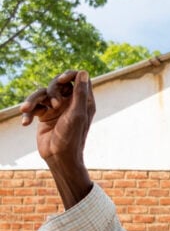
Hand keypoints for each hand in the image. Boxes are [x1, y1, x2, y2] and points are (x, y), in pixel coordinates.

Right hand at [20, 70, 94, 207]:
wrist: (60, 158)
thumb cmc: (72, 137)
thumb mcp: (77, 114)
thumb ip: (80, 93)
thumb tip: (84, 72)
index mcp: (83, 101)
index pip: (77, 79)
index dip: (69, 75)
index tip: (61, 81)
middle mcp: (70, 102)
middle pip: (57, 84)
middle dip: (52, 90)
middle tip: (53, 105)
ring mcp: (56, 108)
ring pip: (41, 94)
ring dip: (32, 100)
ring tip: (25, 110)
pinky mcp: (44, 116)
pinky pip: (33, 107)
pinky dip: (28, 113)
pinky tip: (25, 123)